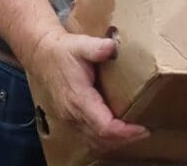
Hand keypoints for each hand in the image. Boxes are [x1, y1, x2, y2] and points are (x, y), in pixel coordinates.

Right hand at [24, 28, 148, 152]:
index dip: (124, 131)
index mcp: (78, 98)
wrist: (42, 56)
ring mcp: (70, 119)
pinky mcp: (70, 119)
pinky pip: (89, 138)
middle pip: (101, 139)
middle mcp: (73, 114)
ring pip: (94, 142)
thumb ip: (96, 47)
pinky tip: (118, 134)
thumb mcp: (80, 44)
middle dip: (125, 139)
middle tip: (145, 132)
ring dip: (116, 142)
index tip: (142, 128)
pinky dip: (105, 140)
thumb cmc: (62, 51)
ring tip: (135, 134)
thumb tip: (112, 46)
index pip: (103, 126)